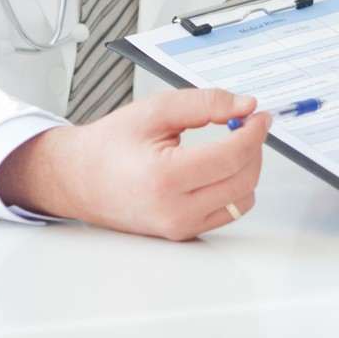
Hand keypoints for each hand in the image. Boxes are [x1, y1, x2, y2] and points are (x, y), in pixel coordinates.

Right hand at [0, 88, 271, 239]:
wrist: (78, 178)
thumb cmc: (110, 145)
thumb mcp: (156, 110)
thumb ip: (205, 103)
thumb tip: (245, 106)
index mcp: (165, 178)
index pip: (232, 155)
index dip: (254, 131)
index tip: (260, 116)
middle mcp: (174, 210)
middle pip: (244, 179)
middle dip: (253, 148)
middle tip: (246, 124)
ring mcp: (179, 227)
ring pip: (242, 200)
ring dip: (246, 169)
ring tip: (230, 144)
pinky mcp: (182, 234)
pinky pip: (226, 212)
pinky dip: (232, 188)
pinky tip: (219, 166)